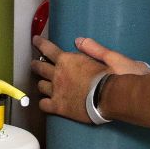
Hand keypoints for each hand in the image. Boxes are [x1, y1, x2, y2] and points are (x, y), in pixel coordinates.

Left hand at [29, 35, 149, 123]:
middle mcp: (58, 75)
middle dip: (36, 64)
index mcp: (68, 61)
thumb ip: (92, 47)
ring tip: (43, 83)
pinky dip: (44, 102)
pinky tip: (46, 102)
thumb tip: (78, 40)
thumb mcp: (109, 56)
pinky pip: (43, 104)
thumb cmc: (114, 77)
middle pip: (40, 68)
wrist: (113, 99)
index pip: (48, 49)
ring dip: (41, 83)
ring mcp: (57, 92)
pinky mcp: (59, 108)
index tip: (36, 40)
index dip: (40, 44)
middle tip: (35, 64)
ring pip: (40, 86)